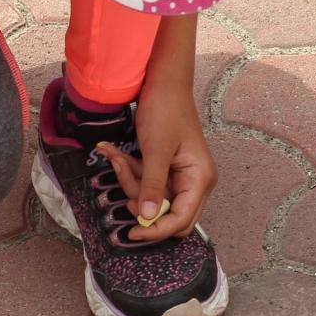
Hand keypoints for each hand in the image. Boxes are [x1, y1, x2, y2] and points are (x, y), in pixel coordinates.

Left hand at [101, 81, 216, 241]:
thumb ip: (152, 186)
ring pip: (152, 198)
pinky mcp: (166, 169)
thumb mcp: (156, 150)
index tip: (132, 232)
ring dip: (130, 180)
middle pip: (167, 214)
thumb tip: (148, 219)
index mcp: (200, 179)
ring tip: (116, 155)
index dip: (157, 230)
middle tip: (124, 179)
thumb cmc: (166, 111)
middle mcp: (194, 182)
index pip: (181, 220)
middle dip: (141, 202)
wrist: (163, 83)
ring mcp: (180, 176)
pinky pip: (145, 182)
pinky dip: (130, 171)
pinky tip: (115, 152)